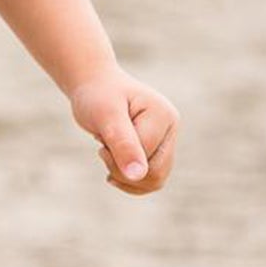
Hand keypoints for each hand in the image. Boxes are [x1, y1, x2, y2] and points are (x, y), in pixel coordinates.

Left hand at [69, 70, 178, 195]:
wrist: (95, 86)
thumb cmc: (98, 97)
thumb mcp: (106, 117)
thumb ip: (123, 144)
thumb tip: (139, 175)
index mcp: (164, 116)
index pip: (146, 156)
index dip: (118, 157)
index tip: (100, 139)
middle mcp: (170, 129)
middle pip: (156, 173)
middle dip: (122, 171)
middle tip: (102, 151)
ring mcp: (165, 140)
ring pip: (154, 180)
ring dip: (124, 176)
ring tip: (108, 154)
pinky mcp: (156, 149)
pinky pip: (150, 179)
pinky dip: (129, 180)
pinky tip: (112, 169)